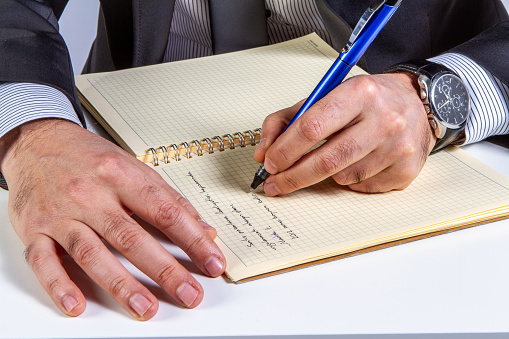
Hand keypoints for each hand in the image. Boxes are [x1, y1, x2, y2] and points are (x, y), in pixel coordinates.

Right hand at [0, 119, 224, 319]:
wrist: (38, 142)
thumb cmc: (89, 157)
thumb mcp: (134, 167)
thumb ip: (170, 200)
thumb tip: (204, 229)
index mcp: (121, 175)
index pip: (166, 211)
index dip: (193, 240)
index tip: (213, 263)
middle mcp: (91, 195)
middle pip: (132, 237)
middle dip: (165, 270)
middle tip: (190, 294)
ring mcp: (61, 213)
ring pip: (92, 253)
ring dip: (120, 284)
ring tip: (146, 307)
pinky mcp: (34, 229)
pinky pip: (44, 260)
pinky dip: (60, 285)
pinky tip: (77, 305)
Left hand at [254, 73, 435, 194]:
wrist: (415, 103)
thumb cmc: (366, 101)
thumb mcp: (325, 96)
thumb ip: (287, 120)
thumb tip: (263, 153)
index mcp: (359, 93)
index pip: (312, 127)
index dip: (285, 149)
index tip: (269, 163)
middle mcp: (384, 119)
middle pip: (326, 160)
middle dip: (293, 176)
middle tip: (275, 184)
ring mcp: (398, 147)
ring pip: (342, 176)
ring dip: (326, 174)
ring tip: (334, 156)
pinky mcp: (406, 170)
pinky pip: (361, 186)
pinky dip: (349, 179)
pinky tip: (356, 162)